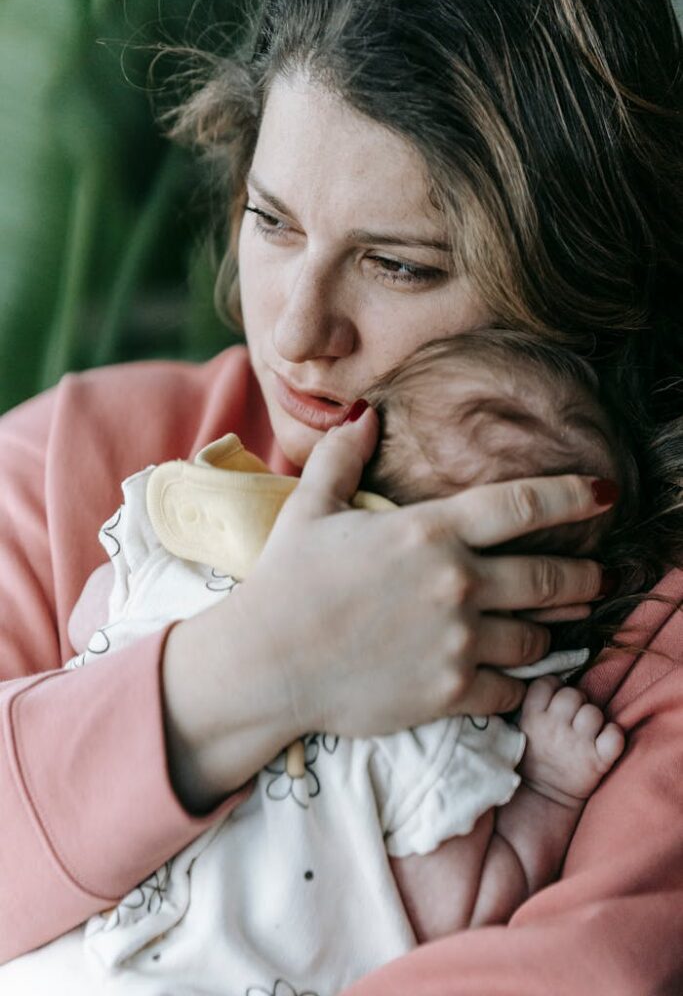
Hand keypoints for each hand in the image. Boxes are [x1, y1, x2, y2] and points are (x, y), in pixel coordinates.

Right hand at [234, 406, 607, 738]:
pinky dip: (518, 682)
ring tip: (555, 626)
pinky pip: (510, 689)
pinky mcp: (449, 693)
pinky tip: (514, 674)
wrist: (265, 665)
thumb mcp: (310, 509)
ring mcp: (456, 641)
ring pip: (536, 638)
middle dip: (584, 577)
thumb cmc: (285, 583)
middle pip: (549, 578)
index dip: (573, 496)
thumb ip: (343, 457)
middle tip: (598, 578)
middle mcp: (455, 583)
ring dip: (550, 630)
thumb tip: (366, 413)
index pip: (521, 506)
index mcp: (428, 532)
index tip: (605, 494)